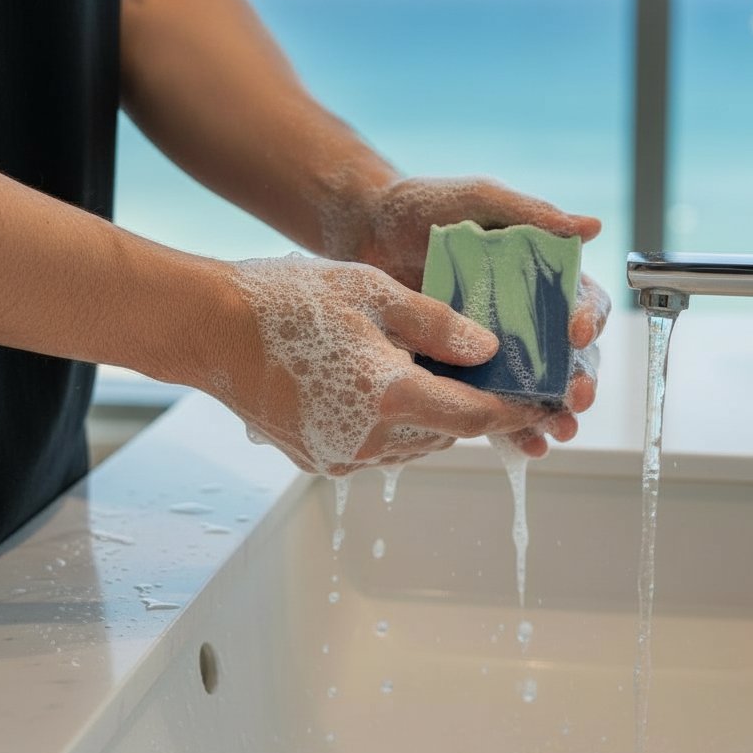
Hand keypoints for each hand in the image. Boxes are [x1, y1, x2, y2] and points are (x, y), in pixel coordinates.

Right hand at [209, 254, 578, 474]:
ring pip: (415, 443)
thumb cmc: (286, 300)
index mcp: (389, 396)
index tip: (544, 402)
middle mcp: (368, 440)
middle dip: (475, 407)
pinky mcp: (318, 461)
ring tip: (435, 372)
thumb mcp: (370, 290)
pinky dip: (396, 423)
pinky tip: (385, 383)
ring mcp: (341, 457)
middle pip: (449, 433)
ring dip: (435, 415)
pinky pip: (378, 447)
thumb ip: (436, 323)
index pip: (476, 416)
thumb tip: (488, 348)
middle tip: (493, 374)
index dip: (516, 409)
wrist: (208, 328)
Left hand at [353, 176, 610, 452]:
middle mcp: (521, 314)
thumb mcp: (479, 200)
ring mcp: (490, 346)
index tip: (578, 330)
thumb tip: (592, 227)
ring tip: (557, 432)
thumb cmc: (423, 205)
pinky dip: (511, 429)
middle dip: (579, 379)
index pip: (580, 300)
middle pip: (567, 354)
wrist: (363, 228)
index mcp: (536, 274)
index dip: (588, 317)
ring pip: (536, 387)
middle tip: (576, 398)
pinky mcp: (458, 369)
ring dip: (553, 413)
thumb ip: (531, 213)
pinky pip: (489, 403)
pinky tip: (526, 447)